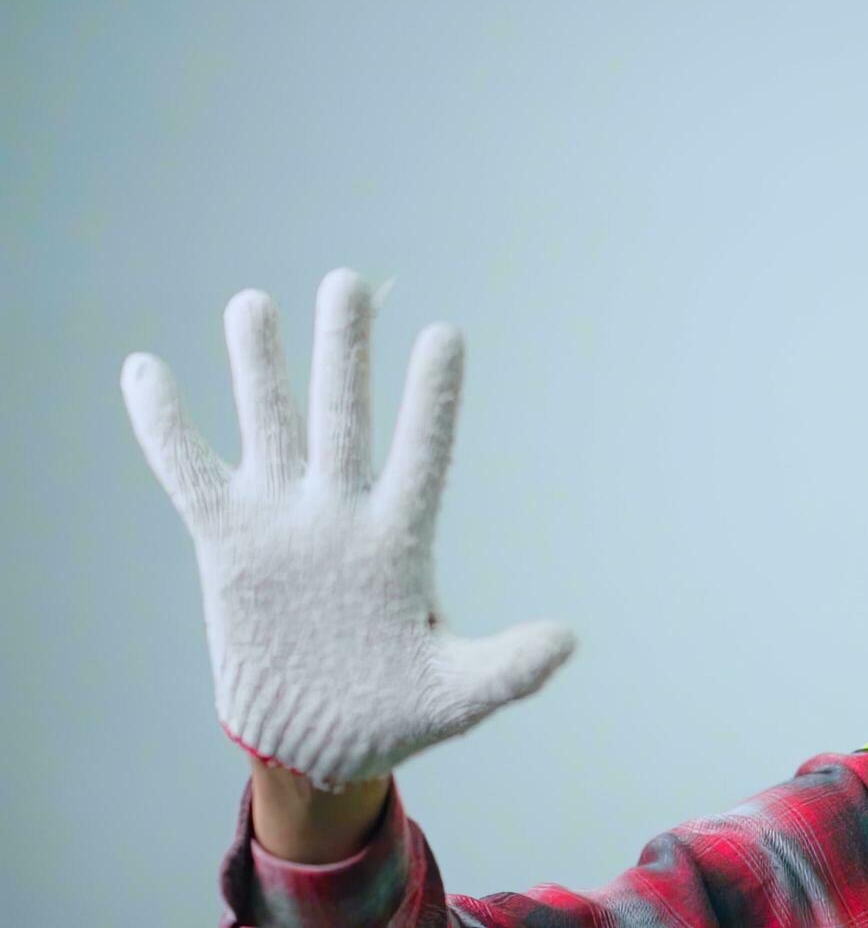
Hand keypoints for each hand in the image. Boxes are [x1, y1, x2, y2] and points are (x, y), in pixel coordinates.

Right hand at [121, 268, 575, 790]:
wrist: (316, 741)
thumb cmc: (395, 710)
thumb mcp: (455, 694)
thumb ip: (508, 667)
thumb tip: (567, 640)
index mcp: (400, 540)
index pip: (423, 454)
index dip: (431, 399)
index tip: (445, 334)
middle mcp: (340, 513)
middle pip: (345, 417)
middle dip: (344, 352)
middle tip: (347, 283)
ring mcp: (283, 521)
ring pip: (271, 426)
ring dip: (260, 368)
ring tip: (252, 302)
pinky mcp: (228, 542)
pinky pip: (189, 473)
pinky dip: (164, 427)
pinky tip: (143, 368)